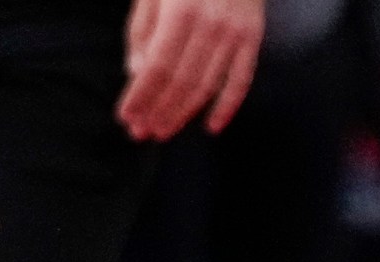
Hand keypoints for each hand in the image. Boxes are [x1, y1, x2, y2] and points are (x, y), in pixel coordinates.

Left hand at [118, 0, 262, 140]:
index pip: (157, 67)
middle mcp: (211, 26)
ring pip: (208, 86)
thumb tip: (138, 75)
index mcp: (180, 11)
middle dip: (159, 110)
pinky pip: (241, 81)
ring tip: (164, 130)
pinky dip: (227, 107)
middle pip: (182, 82)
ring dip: (184, 113)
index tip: (127, 117)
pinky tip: (211, 126)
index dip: (141, 96)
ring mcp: (235, 34)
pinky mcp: (252, 39)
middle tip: (141, 132)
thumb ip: (142, 31)